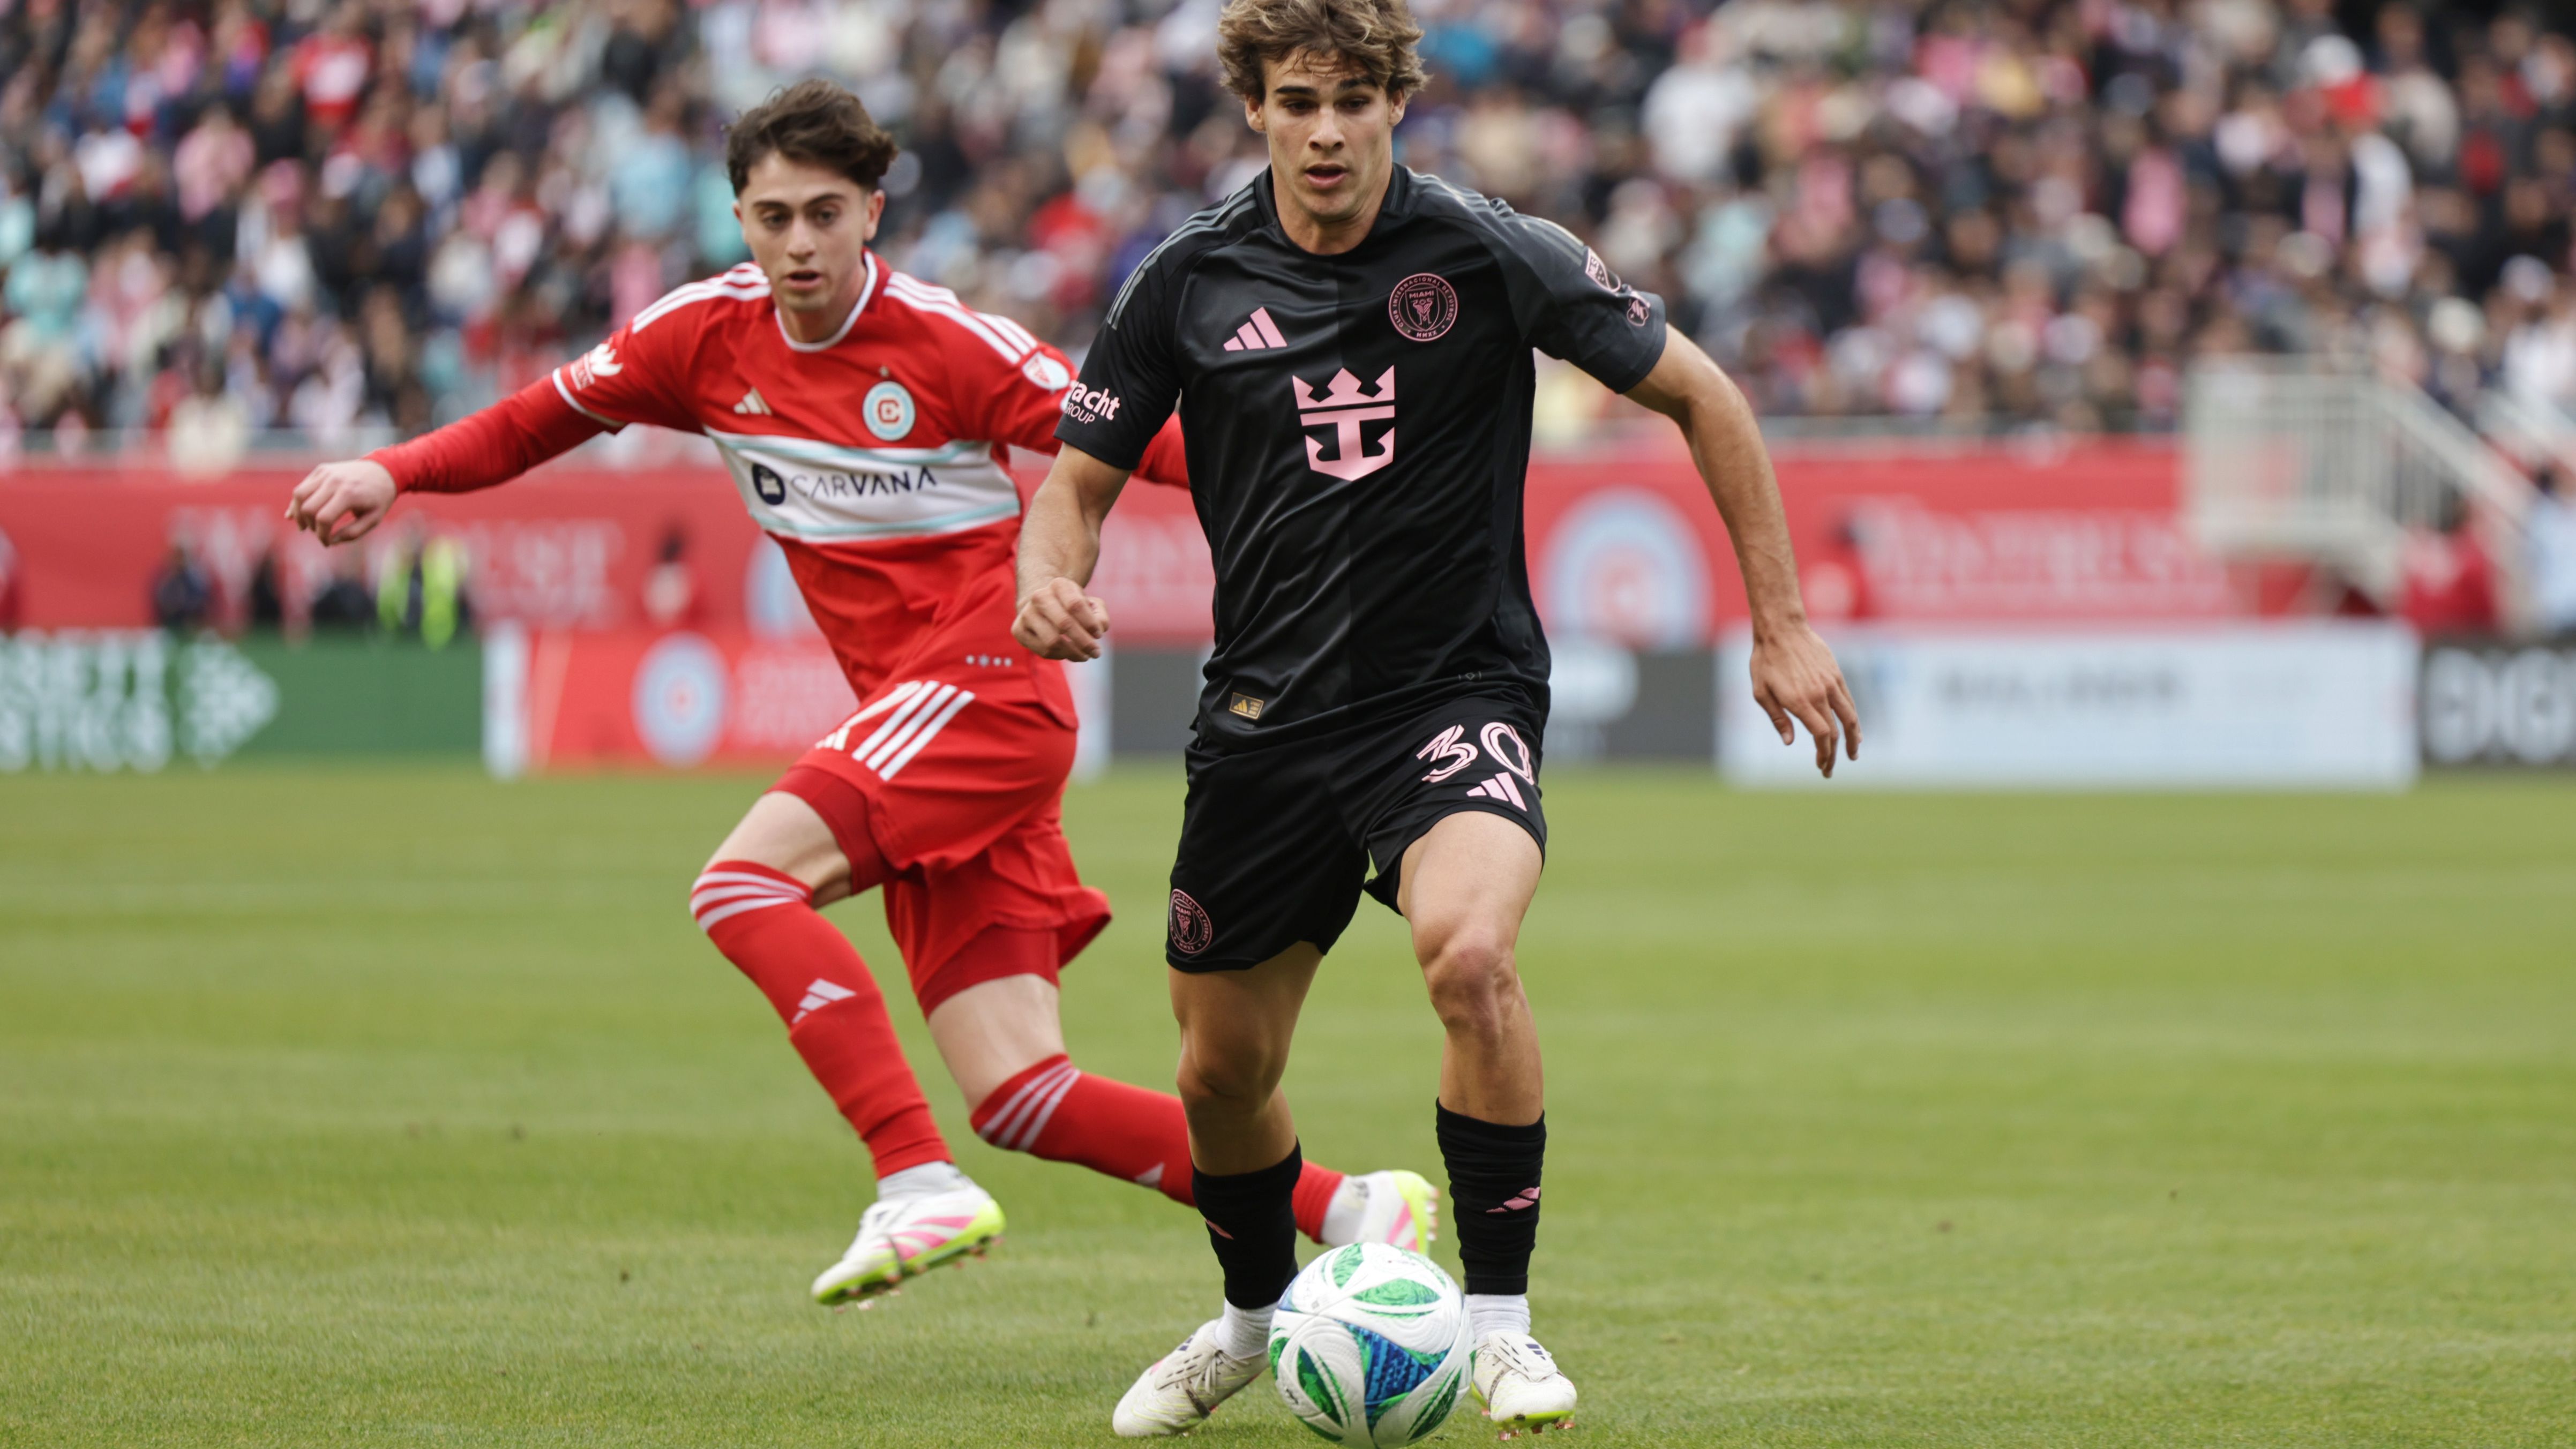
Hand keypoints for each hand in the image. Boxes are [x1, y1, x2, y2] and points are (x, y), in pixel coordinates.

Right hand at [286, 459, 396, 544]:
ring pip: (299, 495)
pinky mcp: (321, 470)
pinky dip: (297, 502)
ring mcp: (326, 473)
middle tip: (318, 533)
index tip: (327, 543)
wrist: (383, 471)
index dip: (321, 535)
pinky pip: (302, 487)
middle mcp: (334, 481)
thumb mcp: (373, 519)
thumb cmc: (379, 499)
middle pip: (308, 508)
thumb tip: (330, 541)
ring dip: (298, 514)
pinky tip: (295, 514)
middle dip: (310, 526)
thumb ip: (352, 533)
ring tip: (304, 526)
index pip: (324, 519)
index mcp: (349, 494)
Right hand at [1013, 576, 1109, 659]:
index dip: (1090, 623)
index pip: (1076, 605)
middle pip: (1064, 623)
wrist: (1044, 607)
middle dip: (1084, 642)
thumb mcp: (1091, 605)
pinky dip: (1059, 656)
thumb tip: (1099, 629)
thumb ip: (1100, 615)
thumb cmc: (1073, 608)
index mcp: (1059, 585)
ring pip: (1052, 641)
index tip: (1099, 635)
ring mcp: (1026, 613)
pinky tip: (1067, 653)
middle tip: (1096, 653)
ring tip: (1084, 656)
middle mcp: (1039, 596)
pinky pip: (1043, 651)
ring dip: (1073, 653)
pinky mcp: (1019, 630)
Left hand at [1750, 621, 1860, 778]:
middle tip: (1829, 769)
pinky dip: (1854, 718)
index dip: (1824, 753)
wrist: (1782, 628)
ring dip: (1853, 739)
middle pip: (1834, 731)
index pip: (1821, 735)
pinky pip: (1849, 701)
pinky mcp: (1836, 674)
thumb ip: (1777, 718)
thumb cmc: (1765, 660)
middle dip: (1833, 754)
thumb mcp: (1761, 692)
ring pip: (1849, 717)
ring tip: (1853, 754)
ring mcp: (1831, 683)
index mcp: (1799, 701)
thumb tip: (1789, 742)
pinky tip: (1854, 728)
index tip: (1821, 765)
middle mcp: (1819, 694)